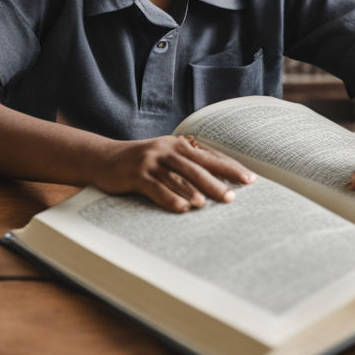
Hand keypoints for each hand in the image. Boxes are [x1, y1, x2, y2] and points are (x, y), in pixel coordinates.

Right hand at [92, 134, 256, 212]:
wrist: (104, 158)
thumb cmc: (141, 162)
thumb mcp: (165, 157)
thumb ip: (187, 165)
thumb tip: (218, 181)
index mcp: (178, 145)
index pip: (209, 157)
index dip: (229, 167)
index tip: (250, 179)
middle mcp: (166, 150)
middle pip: (196, 167)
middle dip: (216, 182)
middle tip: (233, 197)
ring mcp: (150, 161)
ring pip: (177, 177)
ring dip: (193, 191)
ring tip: (207, 204)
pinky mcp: (135, 174)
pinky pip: (155, 188)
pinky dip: (169, 198)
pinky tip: (181, 209)